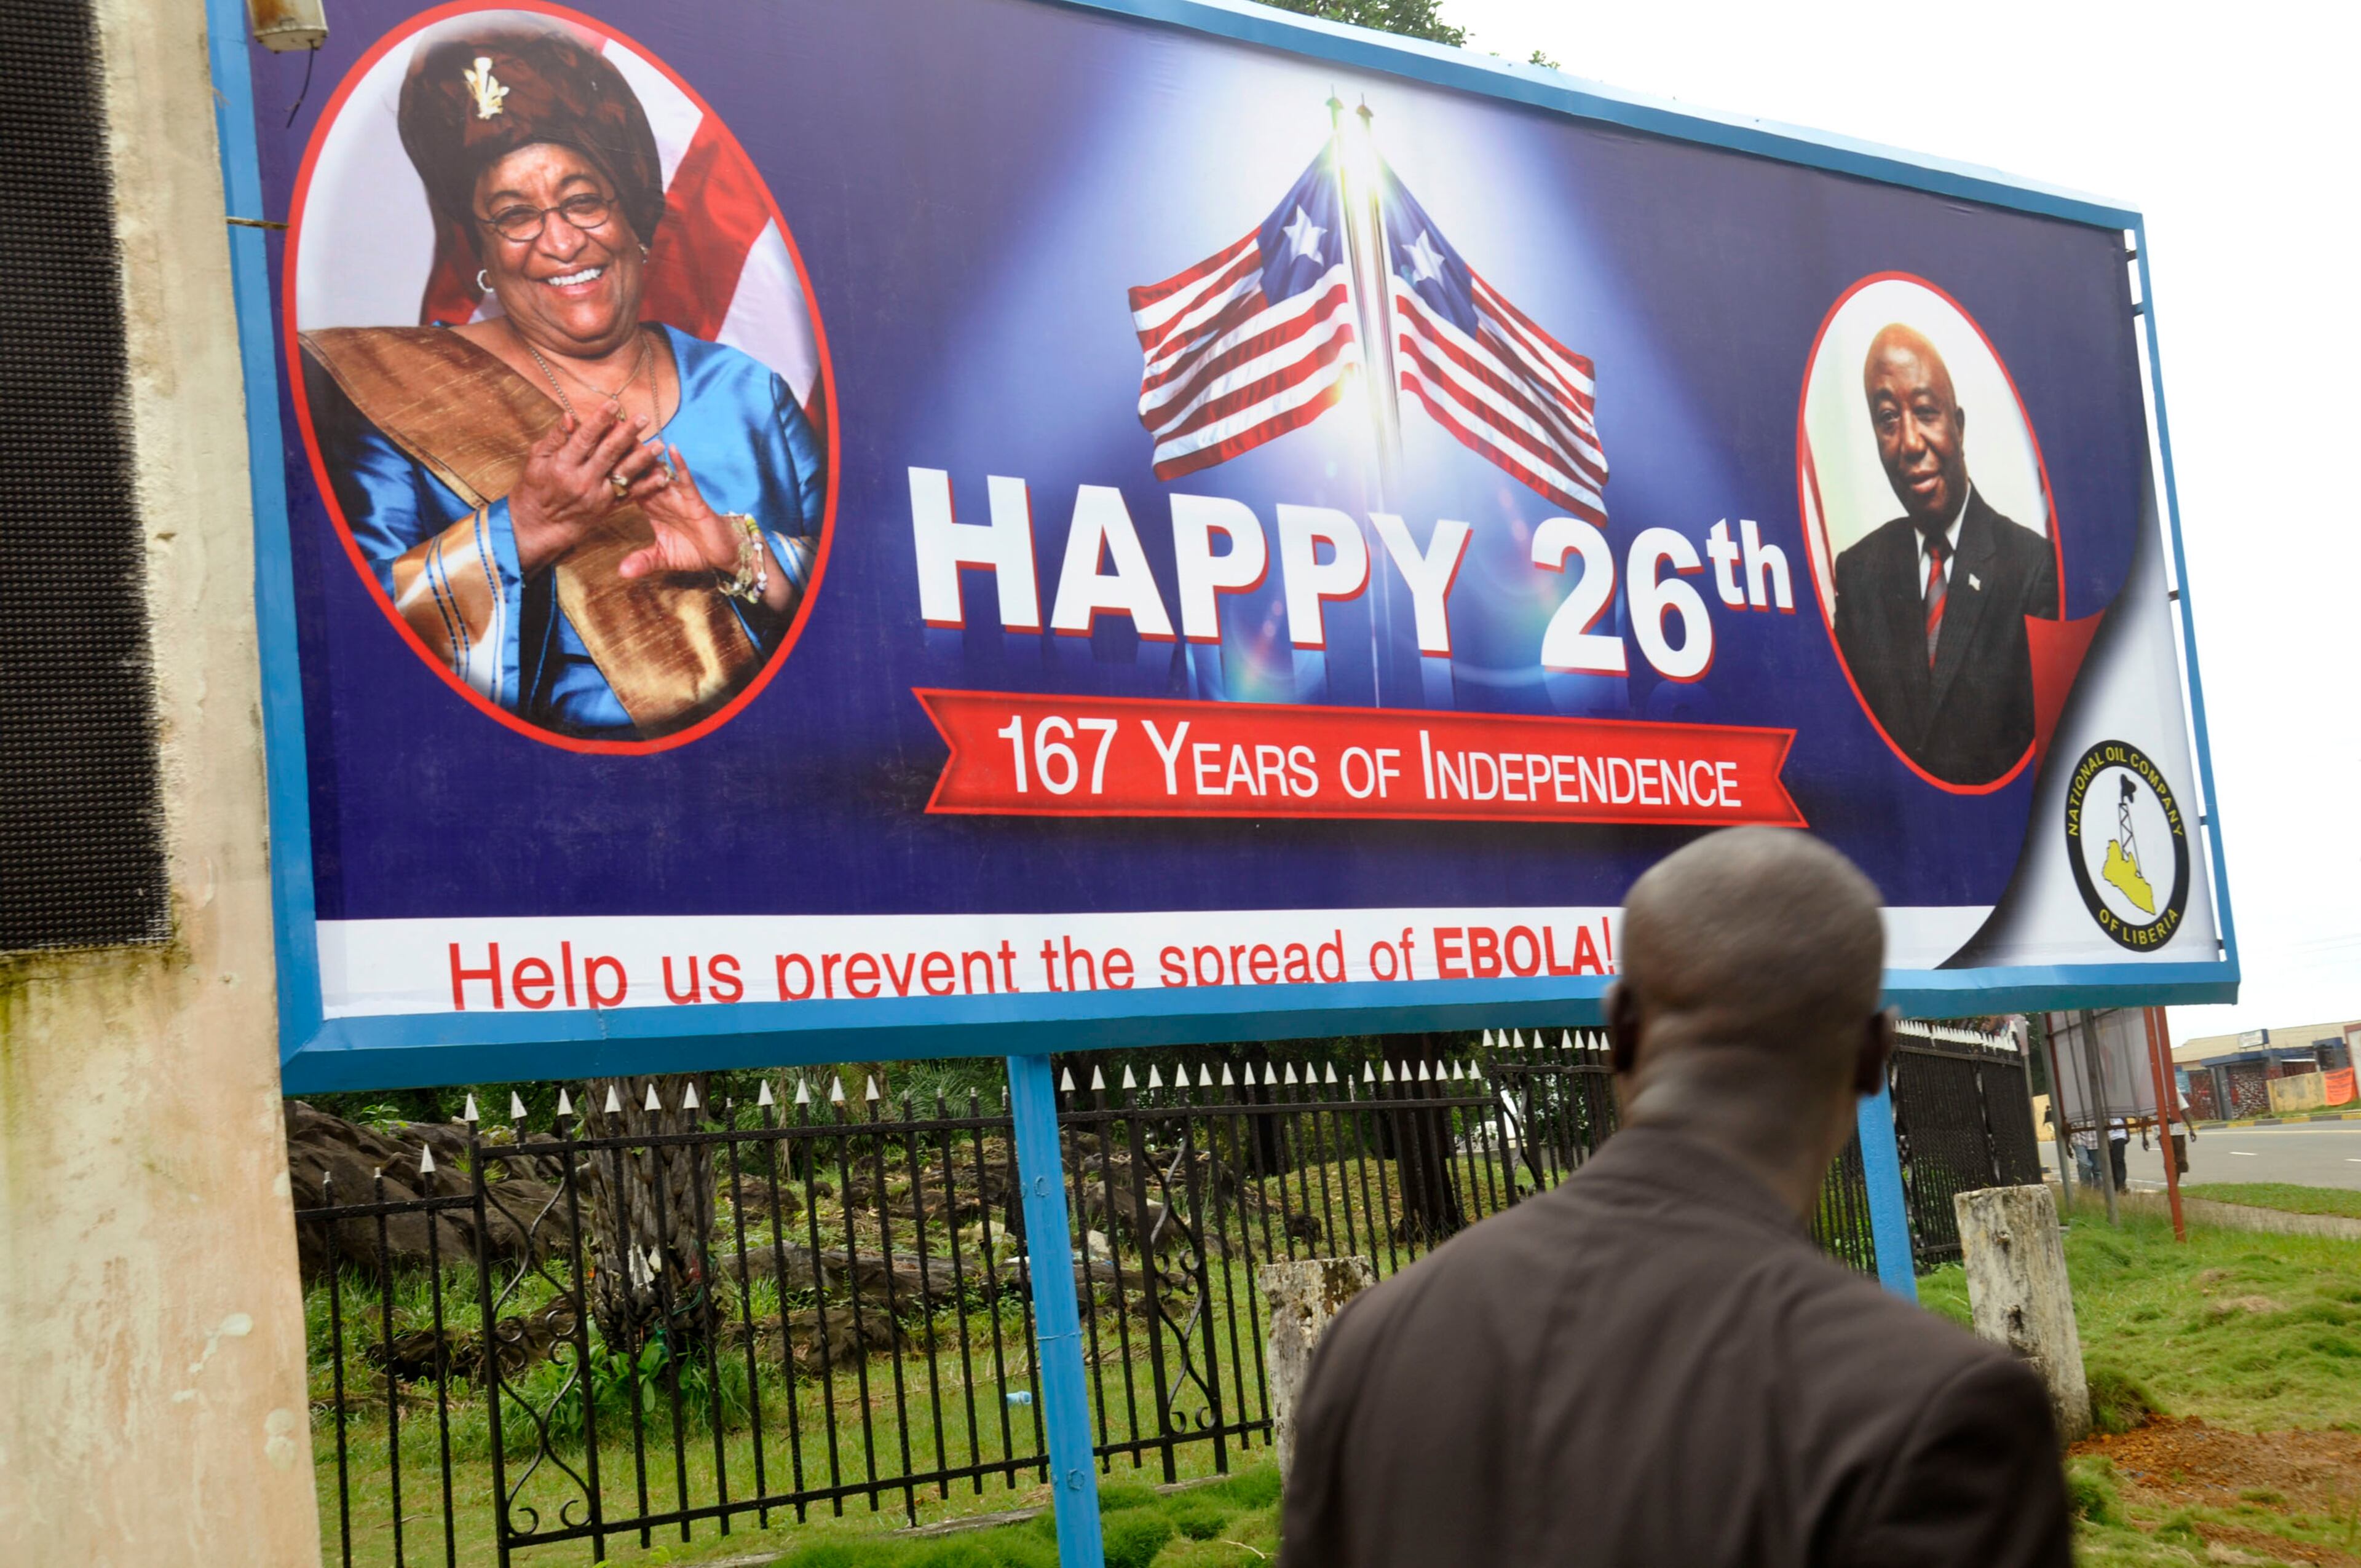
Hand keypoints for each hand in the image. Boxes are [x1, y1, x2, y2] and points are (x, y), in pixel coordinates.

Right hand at [508, 404, 667, 573]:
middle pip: (608, 453)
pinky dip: (647, 486)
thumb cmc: (536, 486)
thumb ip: (555, 438)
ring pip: (623, 474)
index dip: (600, 421)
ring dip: (643, 459)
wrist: (540, 525)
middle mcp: (582, 481)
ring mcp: (597, 496)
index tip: (614, 405)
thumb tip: (569, 416)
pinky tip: (662, 475)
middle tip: (643, 418)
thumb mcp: (536, 459)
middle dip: (627, 434)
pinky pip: (631, 496)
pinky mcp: (608, 508)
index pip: (584, 439)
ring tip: (658, 444)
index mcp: (563, 465)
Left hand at [621, 447, 797, 613]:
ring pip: (657, 470)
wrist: (721, 553)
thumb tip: (622, 573)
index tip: (591, 454)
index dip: (608, 471)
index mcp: (648, 506)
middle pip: (637, 471)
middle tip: (605, 430)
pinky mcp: (694, 499)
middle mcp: (660, 496)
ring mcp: (676, 495)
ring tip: (631, 433)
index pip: (625, 485)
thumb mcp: (663, 558)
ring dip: (646, 453)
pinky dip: (679, 466)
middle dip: (622, 453)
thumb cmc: (692, 550)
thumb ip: (643, 561)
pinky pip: (685, 480)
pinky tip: (672, 450)